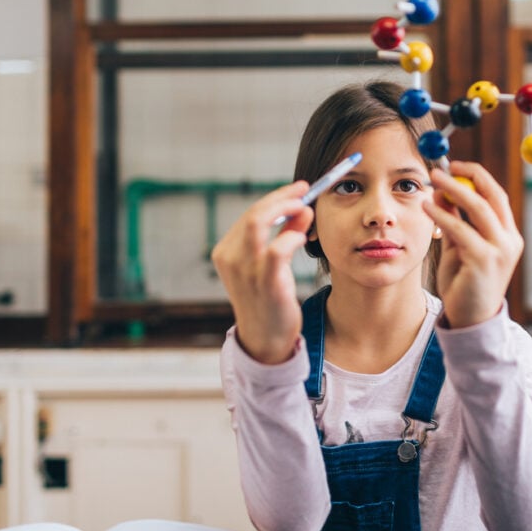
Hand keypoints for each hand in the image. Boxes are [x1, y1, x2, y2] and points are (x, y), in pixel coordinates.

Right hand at [211, 181, 313, 362]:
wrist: (265, 340)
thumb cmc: (269, 301)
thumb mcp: (272, 265)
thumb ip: (286, 235)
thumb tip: (303, 210)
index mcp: (226, 252)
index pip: (250, 214)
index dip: (276, 198)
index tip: (298, 190)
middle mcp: (230, 259)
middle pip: (253, 214)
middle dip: (281, 197)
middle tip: (305, 190)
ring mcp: (245, 271)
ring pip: (257, 223)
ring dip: (284, 209)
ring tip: (305, 207)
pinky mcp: (265, 283)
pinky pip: (277, 249)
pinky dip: (291, 237)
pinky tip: (302, 238)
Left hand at [421, 161, 523, 328]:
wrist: (470, 321)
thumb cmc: (464, 283)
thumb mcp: (458, 247)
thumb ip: (453, 221)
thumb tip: (440, 191)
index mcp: (508, 235)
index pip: (496, 196)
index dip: (476, 176)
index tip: (454, 164)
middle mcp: (509, 241)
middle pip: (490, 197)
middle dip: (465, 177)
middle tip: (440, 167)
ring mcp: (500, 251)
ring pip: (477, 209)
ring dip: (452, 190)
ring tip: (432, 181)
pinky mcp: (484, 261)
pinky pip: (461, 230)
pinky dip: (443, 215)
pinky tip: (428, 207)